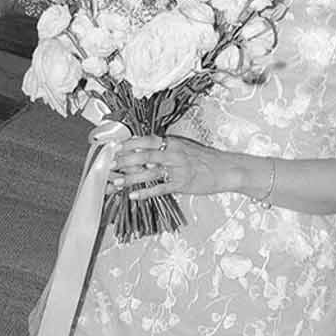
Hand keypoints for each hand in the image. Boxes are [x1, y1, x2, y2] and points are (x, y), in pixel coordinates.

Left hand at [112, 133, 231, 202]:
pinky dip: (146, 192)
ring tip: (115, 182)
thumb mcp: (185, 148)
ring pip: (149, 172)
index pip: (148, 140)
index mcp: (174, 142)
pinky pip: (160, 188)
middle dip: (125, 160)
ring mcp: (178, 169)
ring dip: (130, 178)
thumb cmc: (204, 158)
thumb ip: (166, 149)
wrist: (226, 169)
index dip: (130, 143)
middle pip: (145, 155)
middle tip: (110, 165)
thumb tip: (144, 153)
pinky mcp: (182, 184)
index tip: (114, 147)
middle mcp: (174, 153)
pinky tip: (133, 196)